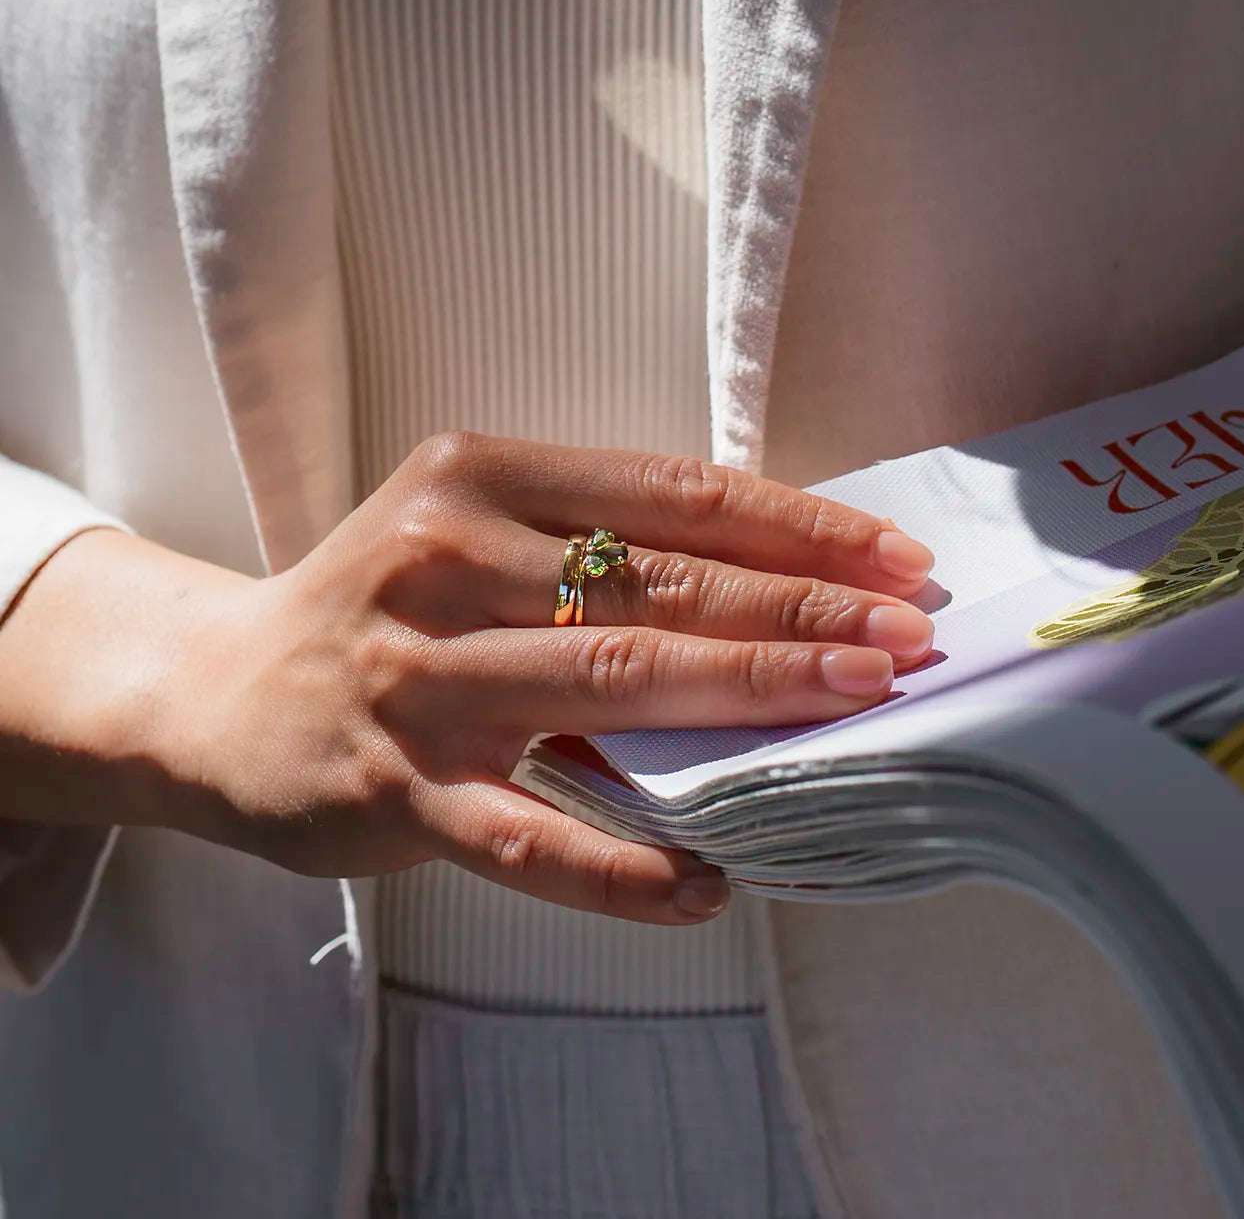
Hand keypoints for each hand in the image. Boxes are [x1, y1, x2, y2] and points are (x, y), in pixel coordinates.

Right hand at [0, 434, 933, 924]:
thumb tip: (776, 582)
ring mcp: (417, 675)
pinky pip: (525, 835)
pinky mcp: (390, 787)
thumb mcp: (473, 531)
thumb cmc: (382, 602)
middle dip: (806, 606)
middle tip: (913, 631)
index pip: (674, 493)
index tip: (895, 556)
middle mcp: (445, 558)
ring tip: (861, 704)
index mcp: (479, 473)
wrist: (217, 690)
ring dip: (753, 693)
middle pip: (663, 583)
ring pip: (614, 683)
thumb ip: (597, 546)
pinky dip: (622, 865)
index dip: (798, 524)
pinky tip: (708, 884)